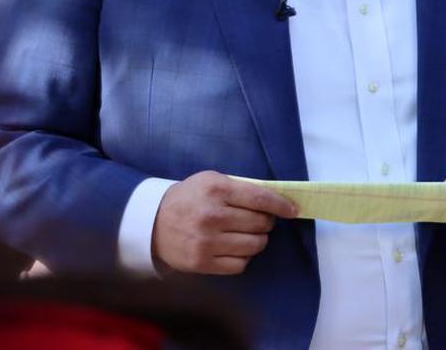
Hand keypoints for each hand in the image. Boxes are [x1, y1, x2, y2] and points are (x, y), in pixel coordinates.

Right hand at [152, 171, 296, 275]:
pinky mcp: (202, 262)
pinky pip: (240, 264)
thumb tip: (277, 197)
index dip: (282, 205)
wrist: (152, 222)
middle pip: (261, 223)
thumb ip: (241, 187)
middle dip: (267, 222)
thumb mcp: (211, 180)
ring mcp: (206, 241)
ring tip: (248, 234)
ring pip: (255, 245)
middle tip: (261, 220)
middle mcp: (212, 216)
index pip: (261, 199)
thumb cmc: (189, 198)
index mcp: (216, 190)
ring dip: (258, 240)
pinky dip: (244, 256)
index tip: (293, 210)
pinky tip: (236, 247)